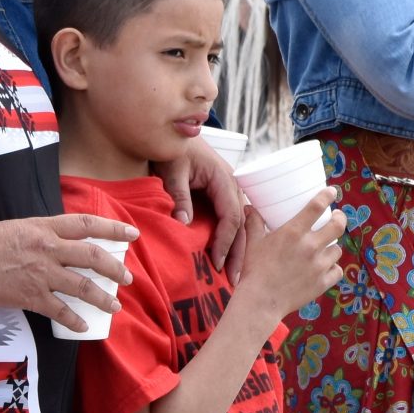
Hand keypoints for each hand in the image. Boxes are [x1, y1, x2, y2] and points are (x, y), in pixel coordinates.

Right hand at [0, 213, 139, 333]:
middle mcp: (48, 248)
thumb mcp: (21, 228)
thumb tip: (63, 245)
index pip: (87, 224)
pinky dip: (74, 321)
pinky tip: (84, 327)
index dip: (113, 229)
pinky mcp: (31, 296)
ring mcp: (41, 274)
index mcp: (45, 227)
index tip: (132, 234)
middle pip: (92, 256)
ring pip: (83, 286)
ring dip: (103, 298)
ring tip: (115, 306)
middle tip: (127, 278)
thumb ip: (44, 235)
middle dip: (114, 268)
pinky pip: (60, 311)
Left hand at [158, 139, 250, 276]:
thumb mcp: (172, 169)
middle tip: (235, 280)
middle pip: (241, 225)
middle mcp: (232, 186)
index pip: (230, 217)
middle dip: (239, 253)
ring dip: (238, 249)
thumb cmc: (174, 148)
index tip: (216, 263)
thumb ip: (179, 195)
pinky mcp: (221, 195)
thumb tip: (184, 223)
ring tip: (235, 275)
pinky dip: (230, 239)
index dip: (224, 242)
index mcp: (224, 179)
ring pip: (239, 225)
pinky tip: (228, 257)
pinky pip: (230, 220)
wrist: (174, 132)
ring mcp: (229, 191)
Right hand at [232, 189, 346, 315]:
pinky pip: (337, 271)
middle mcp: (310, 246)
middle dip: (340, 218)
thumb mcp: (253, 242)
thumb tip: (249, 207)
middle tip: (336, 217)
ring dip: (332, 246)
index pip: (317, 206)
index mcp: (293, 232)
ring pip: (337, 250)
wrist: (261, 301)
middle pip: (337, 226)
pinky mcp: (323, 283)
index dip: (327, 195)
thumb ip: (254, 223)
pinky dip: (332, 268)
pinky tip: (326, 267)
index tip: (332, 192)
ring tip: (326, 247)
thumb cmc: (255, 270)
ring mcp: (319, 266)